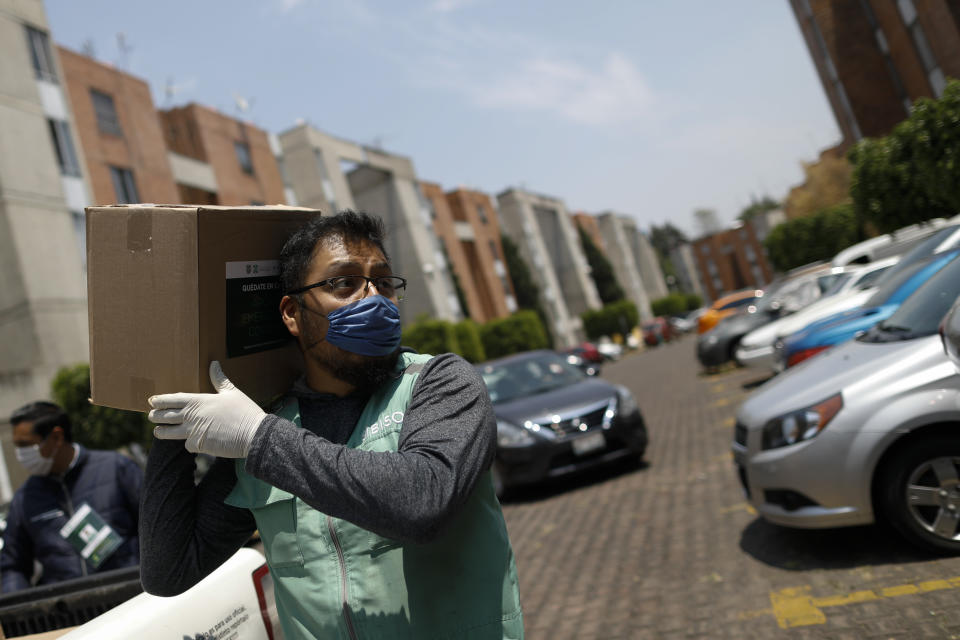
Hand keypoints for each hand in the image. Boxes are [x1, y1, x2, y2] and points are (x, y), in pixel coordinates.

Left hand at [148, 361, 265, 457]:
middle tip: (151, 416)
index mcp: (198, 401)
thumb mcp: (231, 392)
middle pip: (165, 416)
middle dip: (156, 416)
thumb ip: (219, 379)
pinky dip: (189, 444)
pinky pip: (187, 445)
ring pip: (168, 433)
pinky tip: (192, 443)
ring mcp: (193, 431)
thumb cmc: (244, 411)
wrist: (253, 434)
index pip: (172, 399)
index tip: (151, 401)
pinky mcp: (198, 445)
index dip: (160, 400)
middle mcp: (192, 416)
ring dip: (161, 432)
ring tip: (157, 431)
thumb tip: (214, 364)